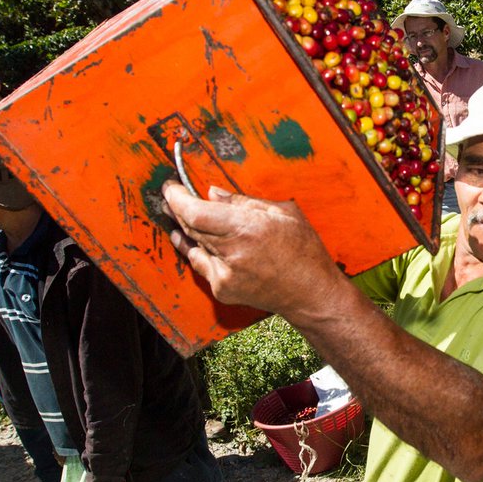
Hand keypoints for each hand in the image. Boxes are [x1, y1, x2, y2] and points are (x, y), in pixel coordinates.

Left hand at [162, 181, 342, 317]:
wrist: (311, 294)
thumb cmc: (304, 251)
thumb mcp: (284, 213)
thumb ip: (244, 201)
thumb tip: (212, 193)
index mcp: (248, 228)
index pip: (195, 212)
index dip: (177, 198)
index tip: (172, 187)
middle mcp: (232, 252)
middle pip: (189, 227)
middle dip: (179, 209)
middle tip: (175, 196)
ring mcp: (225, 274)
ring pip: (193, 245)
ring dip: (185, 229)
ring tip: (178, 216)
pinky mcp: (222, 289)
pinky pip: (202, 264)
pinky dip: (200, 250)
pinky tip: (200, 242)